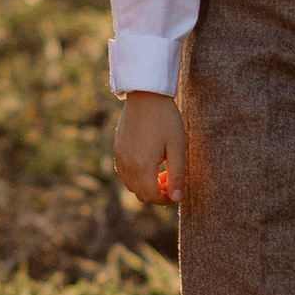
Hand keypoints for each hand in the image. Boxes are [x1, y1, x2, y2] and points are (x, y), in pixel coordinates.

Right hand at [113, 91, 185, 208]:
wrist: (146, 95)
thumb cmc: (166, 119)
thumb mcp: (177, 147)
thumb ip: (177, 174)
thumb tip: (177, 198)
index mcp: (143, 165)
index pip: (152, 196)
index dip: (166, 199)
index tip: (177, 191)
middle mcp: (127, 164)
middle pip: (141, 194)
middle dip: (157, 193)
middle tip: (171, 179)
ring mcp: (120, 157)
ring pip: (131, 185)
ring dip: (146, 185)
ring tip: (162, 170)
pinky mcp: (117, 149)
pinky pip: (124, 173)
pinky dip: (137, 176)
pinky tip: (149, 162)